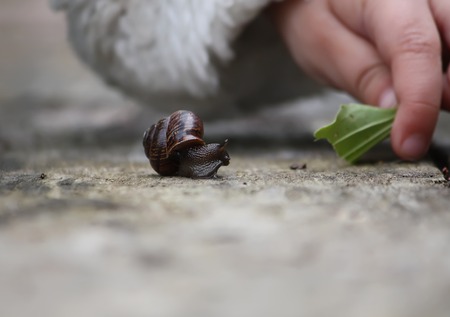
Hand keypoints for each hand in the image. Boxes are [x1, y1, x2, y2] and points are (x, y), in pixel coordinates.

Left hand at [272, 0, 449, 159]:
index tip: (409, 145)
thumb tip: (395, 110)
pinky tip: (421, 89)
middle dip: (444, 94)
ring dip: (444, 87)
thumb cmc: (317, 16)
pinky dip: (442, 78)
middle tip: (413, 127)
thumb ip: (362, 75)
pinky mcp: (441, 16)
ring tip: (411, 107)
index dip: (418, 103)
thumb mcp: (324, 47)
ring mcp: (437, 3)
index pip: (415, 49)